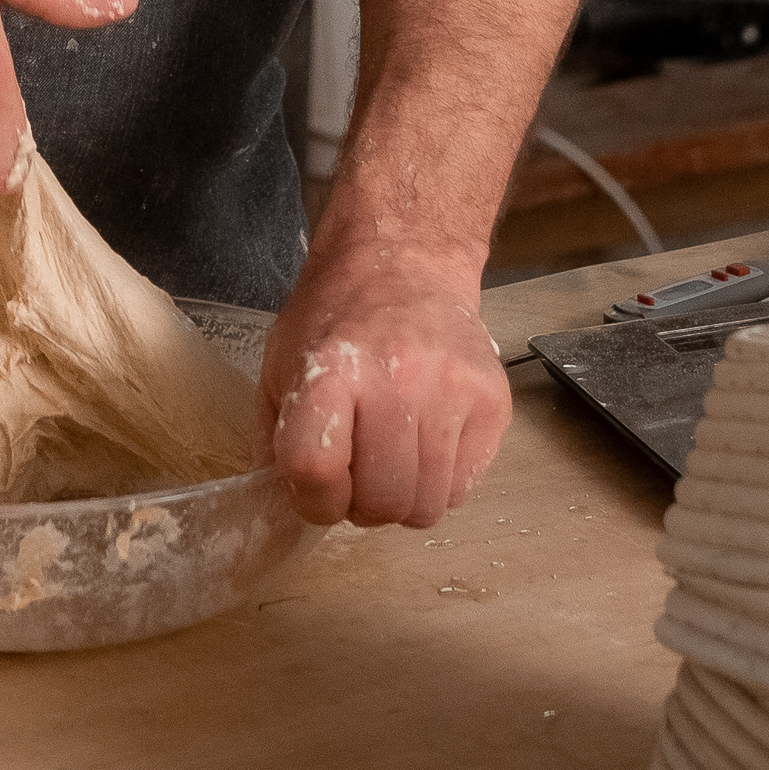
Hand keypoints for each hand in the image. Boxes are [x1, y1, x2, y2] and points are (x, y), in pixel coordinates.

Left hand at [261, 233, 508, 529]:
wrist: (406, 262)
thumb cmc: (336, 318)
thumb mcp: (280, 364)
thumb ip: (274, 438)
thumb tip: (281, 507)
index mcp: (330, 371)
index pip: (316, 469)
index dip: (312, 499)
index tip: (316, 488)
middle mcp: (397, 380)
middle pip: (381, 501)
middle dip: (362, 505)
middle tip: (357, 474)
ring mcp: (452, 392)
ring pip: (427, 507)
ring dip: (402, 500)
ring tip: (390, 459)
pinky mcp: (493, 403)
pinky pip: (463, 490)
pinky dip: (439, 484)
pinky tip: (424, 445)